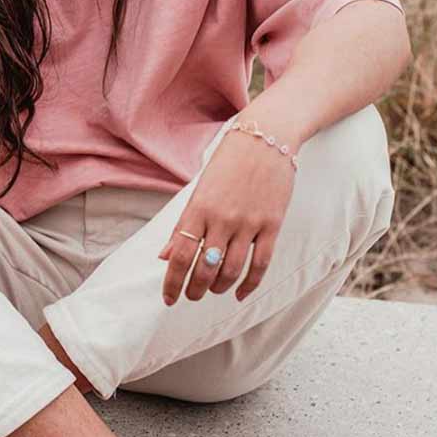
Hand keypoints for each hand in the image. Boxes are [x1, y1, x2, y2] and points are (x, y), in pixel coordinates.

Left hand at [158, 126, 296, 304]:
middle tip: (192, 296)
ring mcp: (248, 223)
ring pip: (230, 270)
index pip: (179, 255)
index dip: (172, 282)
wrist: (266, 138)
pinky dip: (249, 285)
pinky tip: (239, 293)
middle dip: (195, 289)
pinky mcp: (271, 225)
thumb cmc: (227, 164)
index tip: (169, 298)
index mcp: (198, 209)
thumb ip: (182, 225)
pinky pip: (260, 265)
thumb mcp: (198, 190)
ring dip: (218, 288)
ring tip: (213, 291)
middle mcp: (221, 219)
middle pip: (204, 268)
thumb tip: (164, 255)